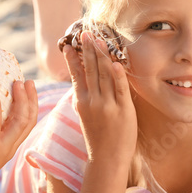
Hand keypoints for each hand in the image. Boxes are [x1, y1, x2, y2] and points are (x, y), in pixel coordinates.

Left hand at [0, 80, 37, 192]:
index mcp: (9, 143)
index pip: (27, 122)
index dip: (31, 103)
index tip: (27, 86)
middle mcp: (10, 145)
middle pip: (29, 119)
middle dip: (30, 98)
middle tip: (26, 81)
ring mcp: (2, 147)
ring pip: (20, 120)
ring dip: (20, 100)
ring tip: (16, 83)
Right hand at [64, 33, 136, 162]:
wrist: (106, 159)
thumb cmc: (98, 139)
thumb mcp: (86, 116)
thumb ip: (86, 98)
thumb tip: (83, 81)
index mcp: (82, 102)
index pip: (76, 75)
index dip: (73, 59)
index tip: (67, 45)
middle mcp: (93, 101)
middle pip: (90, 70)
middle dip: (87, 50)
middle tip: (84, 33)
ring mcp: (108, 105)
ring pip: (104, 75)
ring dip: (101, 55)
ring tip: (98, 39)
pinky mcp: (123, 110)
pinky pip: (120, 89)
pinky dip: (117, 75)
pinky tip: (115, 62)